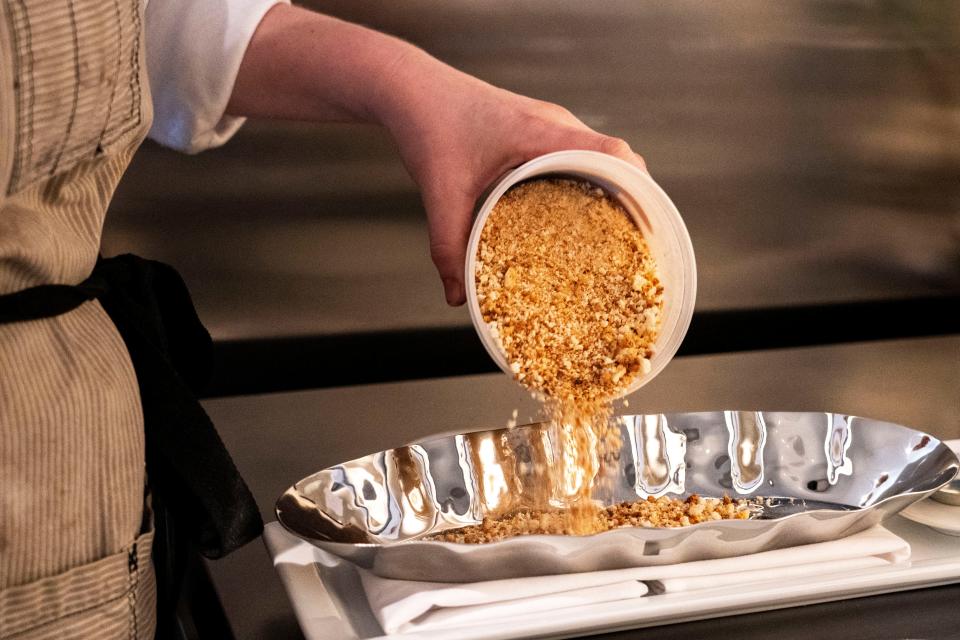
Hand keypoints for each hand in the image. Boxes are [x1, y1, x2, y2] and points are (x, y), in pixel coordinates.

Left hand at [378, 54, 647, 304]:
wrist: (411, 89)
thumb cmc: (428, 128)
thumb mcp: (441, 193)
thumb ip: (448, 246)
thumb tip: (459, 298)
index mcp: (541, 133)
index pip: (612, 151)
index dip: (638, 187)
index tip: (648, 225)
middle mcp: (553, 125)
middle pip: (616, 157)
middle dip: (633, 198)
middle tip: (637, 243)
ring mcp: (548, 125)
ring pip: (599, 155)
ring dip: (612, 189)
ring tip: (617, 235)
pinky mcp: (538, 131)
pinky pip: (578, 155)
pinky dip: (589, 181)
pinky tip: (579, 216)